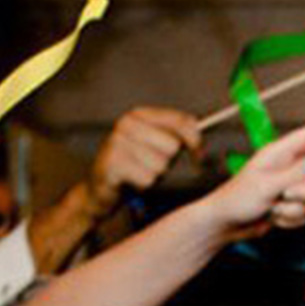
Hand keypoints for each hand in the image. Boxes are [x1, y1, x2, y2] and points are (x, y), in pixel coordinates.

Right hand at [86, 107, 202, 216]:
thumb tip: (204, 143)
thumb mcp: (157, 147)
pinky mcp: (112, 164)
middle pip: (173, 146)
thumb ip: (179, 138)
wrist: (100, 191)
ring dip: (155, 176)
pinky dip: (144, 186)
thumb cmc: (134, 169)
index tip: (199, 156)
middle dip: (168, 162)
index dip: (196, 142)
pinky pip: (147, 178)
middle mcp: (127, 124)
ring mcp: (116, 142)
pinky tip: (132, 182)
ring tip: (140, 174)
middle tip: (152, 166)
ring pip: (161, 164)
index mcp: (141, 114)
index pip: (183, 121)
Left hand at [205, 125, 304, 239]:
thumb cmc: (238, 199)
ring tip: (274, 208)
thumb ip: (294, 173)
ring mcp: (291, 185)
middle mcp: (289, 166)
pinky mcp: (292, 204)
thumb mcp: (265, 185)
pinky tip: (274, 216)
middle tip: (286, 194)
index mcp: (280, 152)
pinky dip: (292, 219)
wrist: (227, 224)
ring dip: (295, 208)